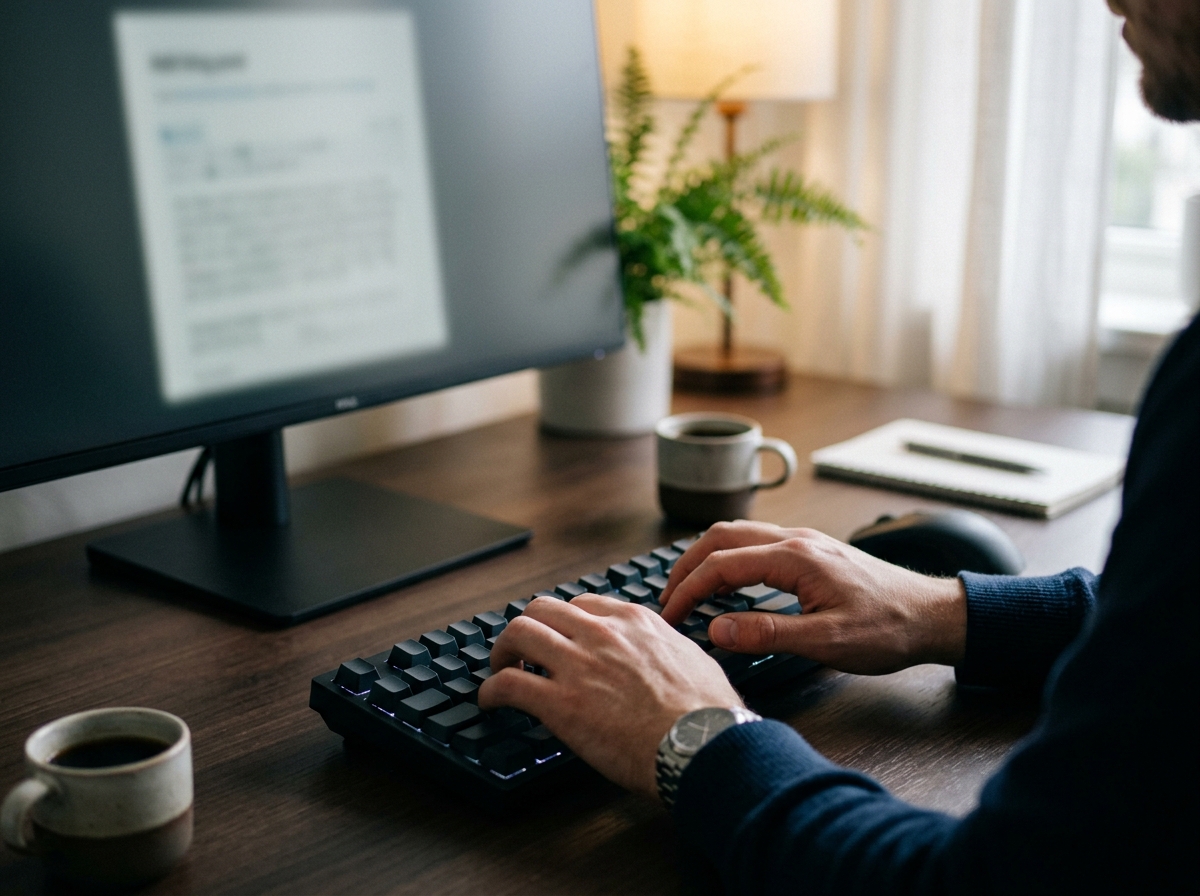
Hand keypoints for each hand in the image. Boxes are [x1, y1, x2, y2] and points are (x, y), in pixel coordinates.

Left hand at [476, 594, 741, 797]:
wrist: (702, 745)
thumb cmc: (708, 714)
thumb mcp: (694, 659)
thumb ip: (669, 649)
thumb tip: (667, 656)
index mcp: (635, 622)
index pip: (583, 604)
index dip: (564, 623)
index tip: (560, 639)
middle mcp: (602, 634)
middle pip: (542, 609)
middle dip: (527, 628)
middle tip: (523, 652)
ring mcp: (578, 665)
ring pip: (517, 632)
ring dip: (502, 652)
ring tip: (501, 670)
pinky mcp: (560, 703)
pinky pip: (507, 684)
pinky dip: (490, 690)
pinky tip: (490, 701)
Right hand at [659, 521, 967, 674]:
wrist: (933, 616)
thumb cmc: (888, 629)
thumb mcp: (827, 642)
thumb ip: (768, 634)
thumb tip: (716, 628)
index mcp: (795, 558)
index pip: (722, 564)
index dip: (689, 590)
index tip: (670, 617)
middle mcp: (796, 540)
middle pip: (722, 536)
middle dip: (687, 566)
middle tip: (668, 599)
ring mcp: (805, 542)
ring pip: (739, 534)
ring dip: (707, 557)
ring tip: (689, 589)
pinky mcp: (813, 552)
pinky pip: (757, 541)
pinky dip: (729, 557)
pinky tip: (728, 581)